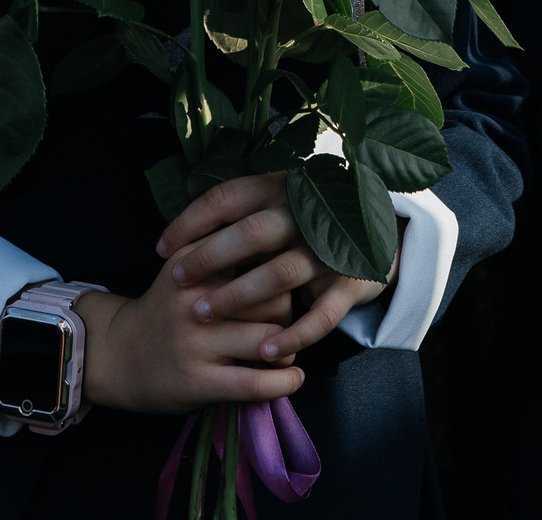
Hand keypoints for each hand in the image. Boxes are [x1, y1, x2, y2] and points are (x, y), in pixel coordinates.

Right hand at [74, 273, 302, 414]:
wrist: (117, 353)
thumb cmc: (168, 309)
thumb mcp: (188, 266)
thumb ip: (229, 253)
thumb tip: (292, 256)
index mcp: (197, 260)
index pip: (264, 256)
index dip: (282, 272)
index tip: (284, 285)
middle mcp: (194, 297)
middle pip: (275, 297)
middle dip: (289, 313)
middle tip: (282, 325)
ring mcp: (195, 340)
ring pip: (270, 338)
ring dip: (288, 348)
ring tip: (282, 353)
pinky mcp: (196, 380)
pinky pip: (254, 383)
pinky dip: (284, 382)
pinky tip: (292, 379)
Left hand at [156, 172, 394, 360]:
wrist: (380, 239)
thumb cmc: (305, 229)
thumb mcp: (276, 211)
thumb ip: (237, 219)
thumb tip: (174, 241)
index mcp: (282, 189)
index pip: (228, 197)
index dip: (191, 222)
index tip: (161, 249)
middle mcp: (308, 214)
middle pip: (253, 231)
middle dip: (210, 258)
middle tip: (176, 282)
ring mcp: (332, 249)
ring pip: (281, 273)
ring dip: (239, 296)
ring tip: (202, 314)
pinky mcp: (351, 283)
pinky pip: (322, 314)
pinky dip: (293, 334)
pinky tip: (266, 352)